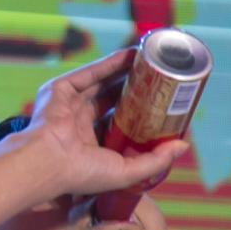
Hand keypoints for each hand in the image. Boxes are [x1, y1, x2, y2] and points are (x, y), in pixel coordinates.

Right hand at [22, 48, 190, 196]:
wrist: (47, 162)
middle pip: (112, 97)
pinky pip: (89, 73)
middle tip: (158, 77)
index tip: (161, 103)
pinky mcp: (59, 90)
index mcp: (90, 143)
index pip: (119, 122)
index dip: (139, 111)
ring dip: (125, 70)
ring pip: (102, 82)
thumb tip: (182, 145)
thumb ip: (155, 160)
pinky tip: (130, 55)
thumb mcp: (127, 172)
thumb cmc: (81, 173)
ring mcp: (68, 104)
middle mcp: (78, 122)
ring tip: (149, 60)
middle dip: (135, 87)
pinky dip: (110, 63)